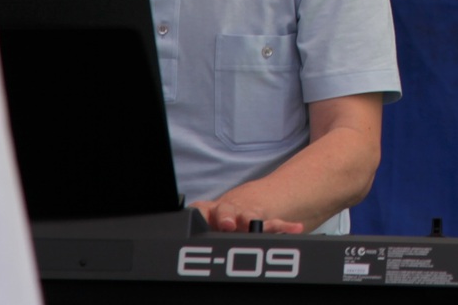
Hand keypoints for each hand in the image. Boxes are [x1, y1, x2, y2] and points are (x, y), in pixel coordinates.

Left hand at [192, 195, 306, 234]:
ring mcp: (246, 215)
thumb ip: (195, 231)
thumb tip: (162, 249)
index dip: (200, 214)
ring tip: (259, 225)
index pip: (200, 210)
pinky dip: (284, 226)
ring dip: (255, 220)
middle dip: (226, 217)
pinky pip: (275, 223)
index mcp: (209, 213)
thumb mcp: (207, 224)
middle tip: (227, 225)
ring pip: (251, 215)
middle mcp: (228, 211)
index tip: (197, 220)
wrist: (248, 207)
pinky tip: (296, 229)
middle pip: (225, 210)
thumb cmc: (222, 221)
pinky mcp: (265, 221)